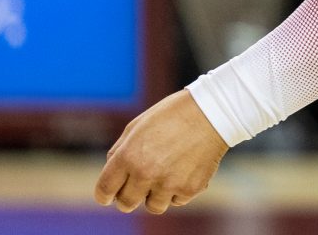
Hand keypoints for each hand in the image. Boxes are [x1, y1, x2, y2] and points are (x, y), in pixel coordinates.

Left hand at [94, 90, 228, 214]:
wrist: (213, 112)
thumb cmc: (173, 115)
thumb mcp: (138, 125)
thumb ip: (121, 151)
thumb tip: (113, 174)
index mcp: (129, 156)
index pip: (105, 190)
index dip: (104, 195)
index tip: (108, 196)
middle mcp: (146, 173)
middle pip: (126, 203)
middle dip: (128, 197)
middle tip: (138, 187)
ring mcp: (169, 183)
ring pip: (153, 206)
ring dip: (156, 195)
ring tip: (166, 175)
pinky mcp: (190, 189)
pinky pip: (177, 200)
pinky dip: (179, 189)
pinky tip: (185, 169)